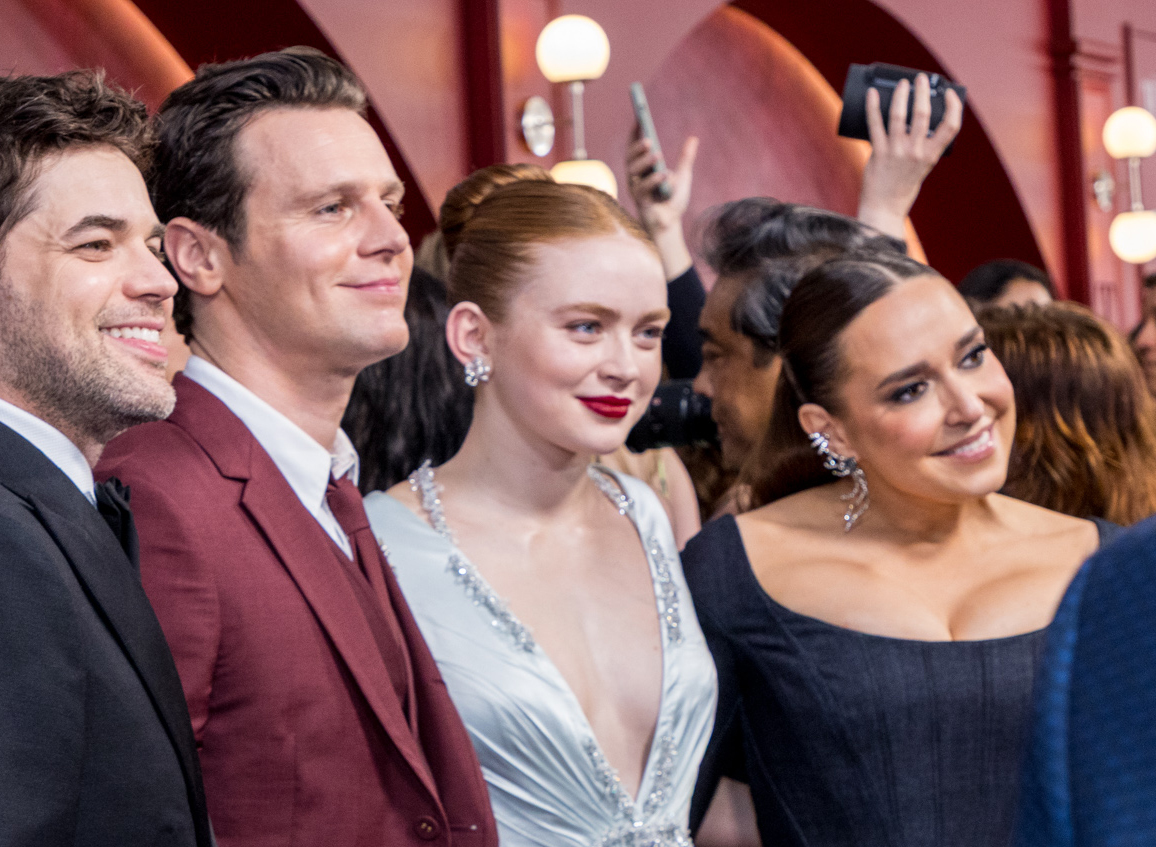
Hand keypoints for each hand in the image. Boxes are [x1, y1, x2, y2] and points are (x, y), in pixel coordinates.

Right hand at [626, 134, 697, 278]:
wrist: (671, 224)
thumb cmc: (673, 201)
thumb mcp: (683, 176)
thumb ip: (685, 158)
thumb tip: (693, 138)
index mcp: (643, 169)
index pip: (636, 148)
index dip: (635, 134)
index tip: (639, 118)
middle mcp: (636, 177)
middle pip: (631, 158)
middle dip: (637, 148)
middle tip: (649, 139)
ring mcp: (636, 189)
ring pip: (633, 171)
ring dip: (644, 161)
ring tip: (656, 153)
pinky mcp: (640, 202)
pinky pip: (643, 189)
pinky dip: (653, 180)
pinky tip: (664, 174)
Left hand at [857, 73, 962, 241]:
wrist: (883, 209)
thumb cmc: (902, 187)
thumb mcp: (921, 167)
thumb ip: (921, 147)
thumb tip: (914, 120)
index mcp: (931, 156)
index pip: (951, 127)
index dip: (953, 106)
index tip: (950, 93)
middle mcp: (915, 152)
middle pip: (923, 114)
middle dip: (922, 92)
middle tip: (920, 79)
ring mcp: (896, 152)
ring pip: (898, 116)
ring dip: (900, 95)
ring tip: (901, 83)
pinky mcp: (878, 153)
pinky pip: (875, 125)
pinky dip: (872, 107)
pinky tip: (872, 94)